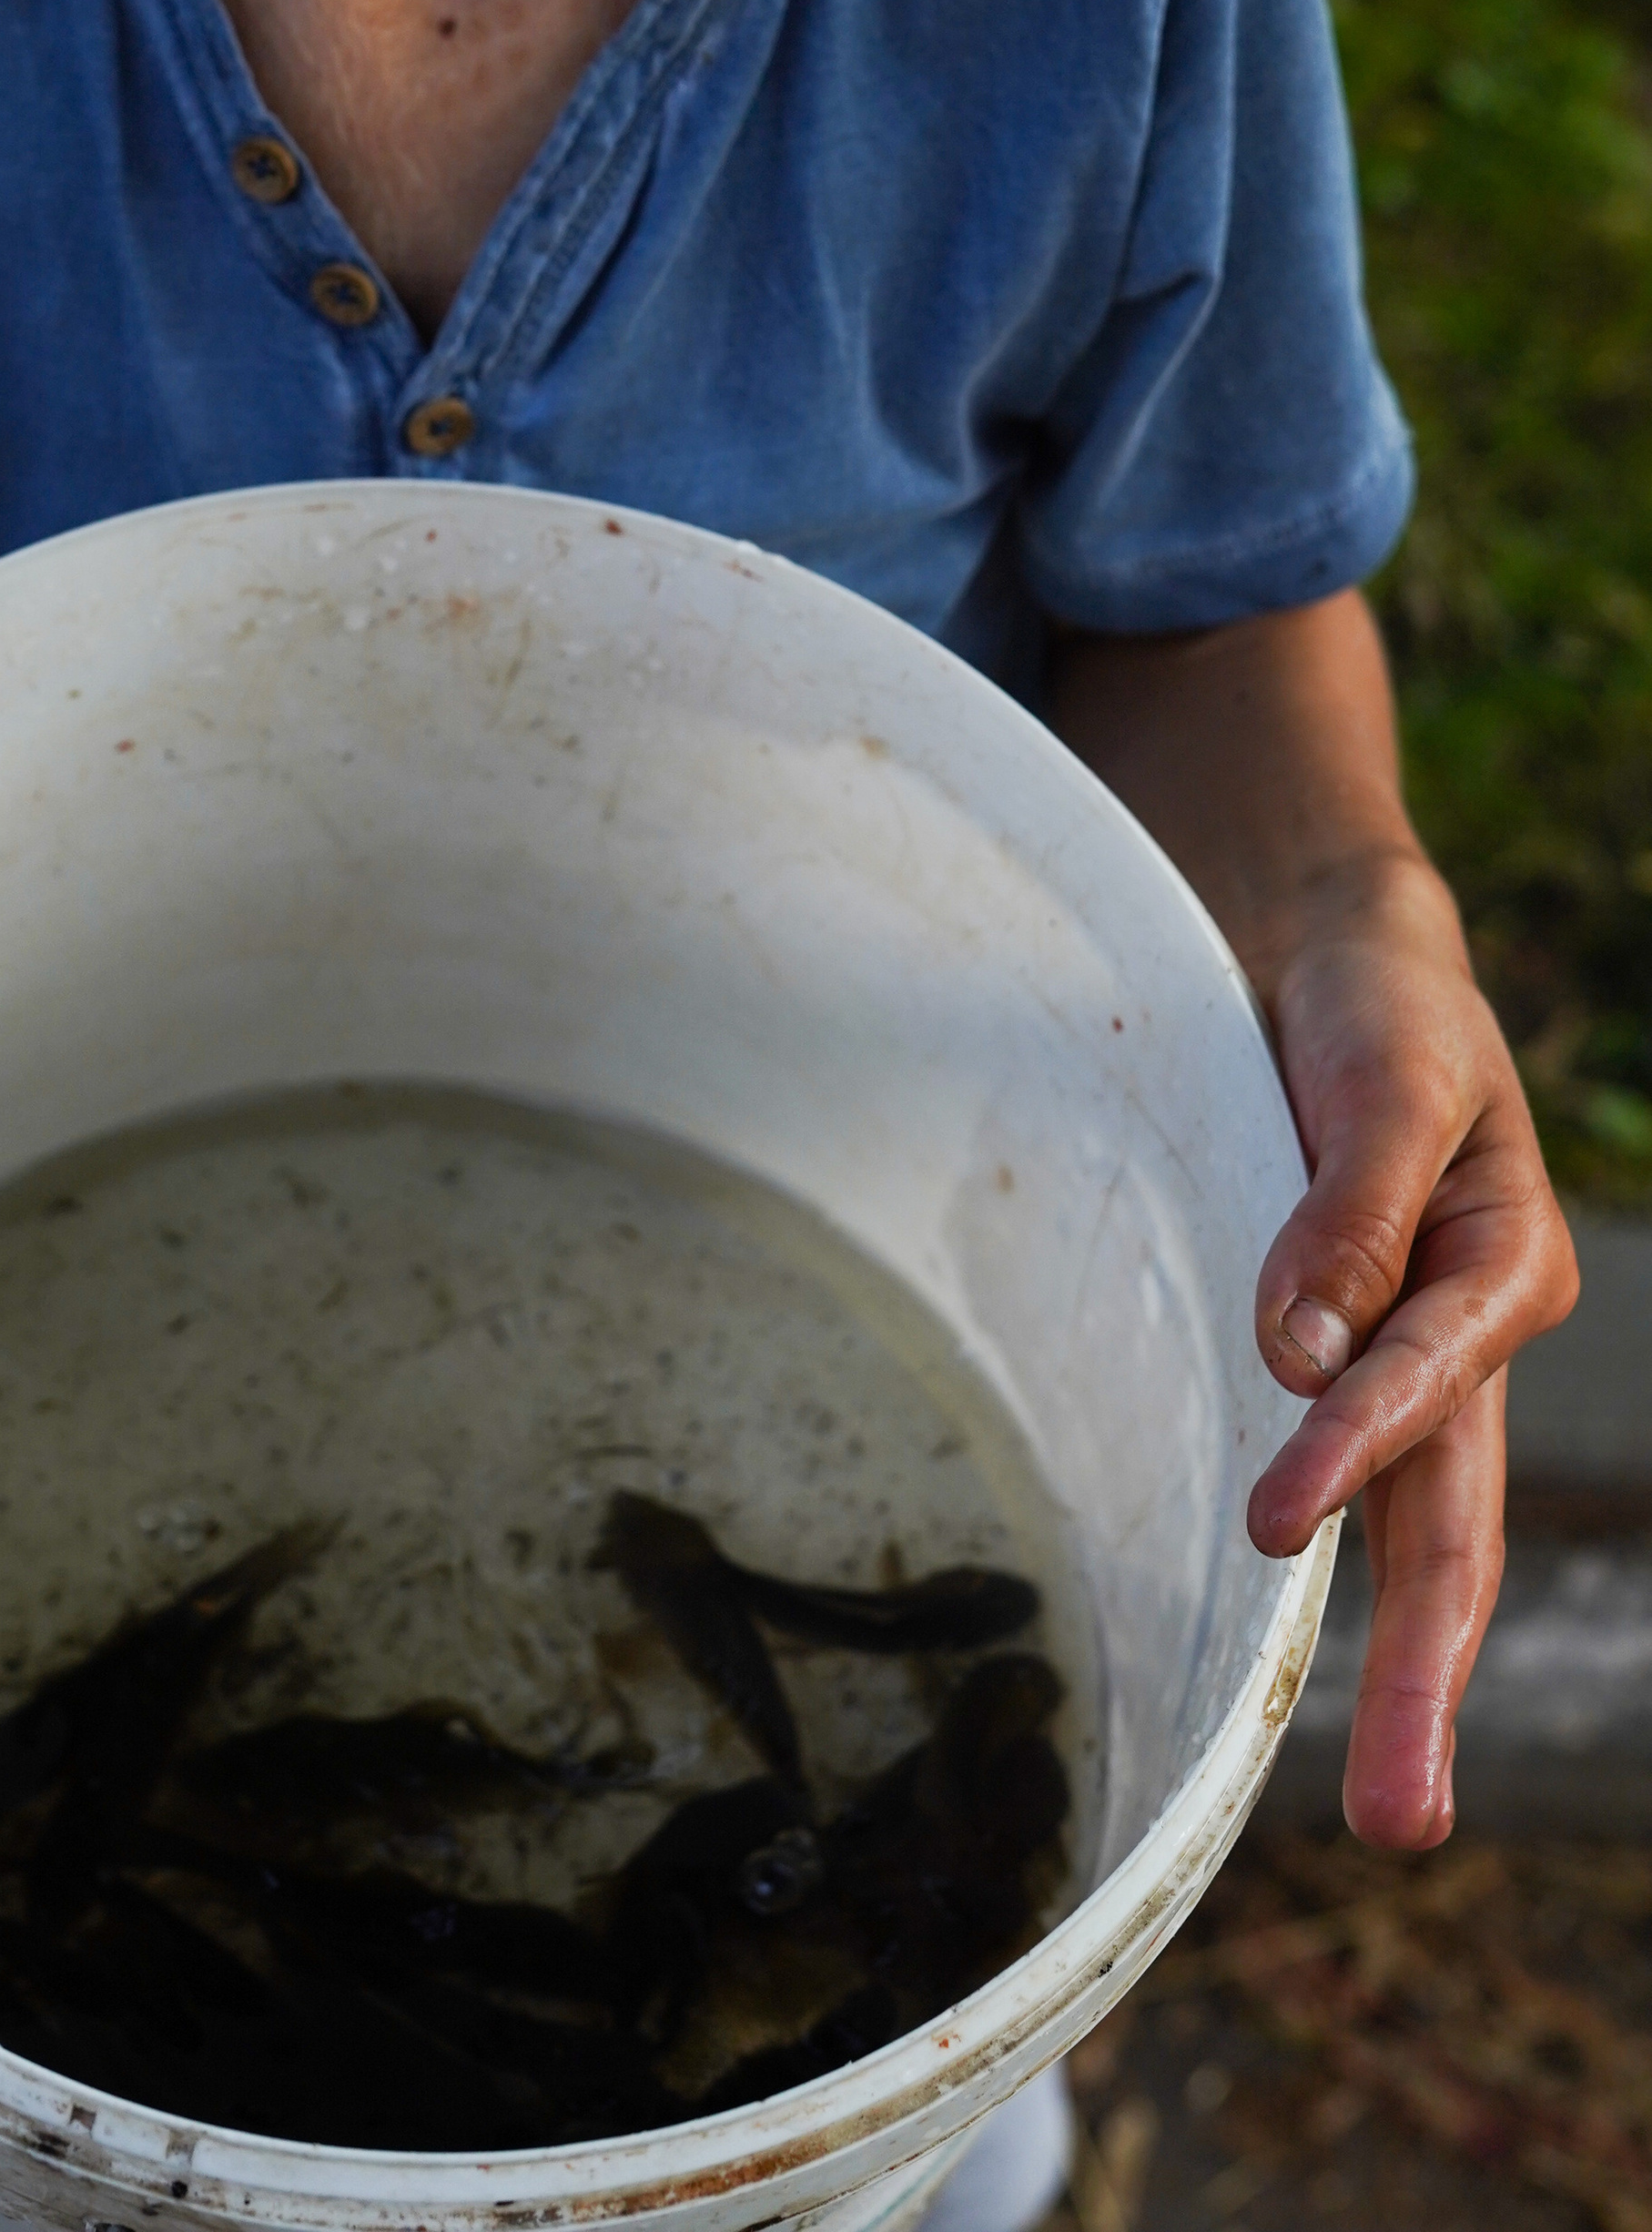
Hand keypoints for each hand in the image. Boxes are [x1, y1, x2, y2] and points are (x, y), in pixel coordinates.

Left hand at [1243, 869, 1576, 1849]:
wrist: (1347, 955)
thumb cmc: (1380, 1005)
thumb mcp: (1385, 1074)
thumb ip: (1350, 1205)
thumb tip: (1300, 1352)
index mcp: (1505, 1268)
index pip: (1428, 1386)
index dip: (1353, 1451)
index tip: (1275, 1524)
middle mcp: (1471, 1333)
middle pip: (1453, 1523)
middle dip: (1425, 1674)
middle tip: (1400, 1826)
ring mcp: (1415, 1355)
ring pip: (1416, 1526)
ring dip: (1398, 1665)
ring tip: (1391, 1809)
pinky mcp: (1352, 1348)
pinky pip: (1347, 1468)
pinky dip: (1337, 1555)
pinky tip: (1304, 1647)